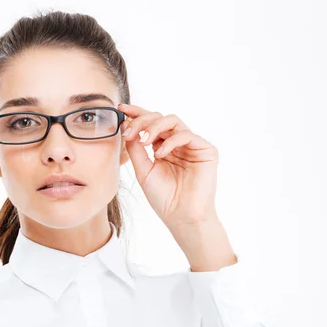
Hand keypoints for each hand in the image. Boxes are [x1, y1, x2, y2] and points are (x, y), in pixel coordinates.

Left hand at [118, 103, 219, 227]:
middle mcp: (178, 143)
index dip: (136, 113)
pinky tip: (160, 154)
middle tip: (129, 131)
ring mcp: (192, 145)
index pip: (150, 124)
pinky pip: (186, 135)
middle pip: (160, 118)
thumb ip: (135, 148)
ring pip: (173, 121)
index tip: (120, 109)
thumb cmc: (164, 197)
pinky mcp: (206, 150)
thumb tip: (127, 126)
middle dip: (141, 121)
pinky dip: (170, 141)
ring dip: (154, 127)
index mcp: (163, 146)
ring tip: (143, 141)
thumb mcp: (143, 170)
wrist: (181, 217)